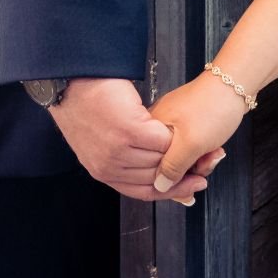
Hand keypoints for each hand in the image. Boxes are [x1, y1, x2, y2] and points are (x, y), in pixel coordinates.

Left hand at [49, 78, 209, 203]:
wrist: (73, 84)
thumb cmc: (86, 108)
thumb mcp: (100, 142)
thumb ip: (123, 160)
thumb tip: (148, 175)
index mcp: (102, 172)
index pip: (142, 192)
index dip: (169, 193)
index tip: (189, 189)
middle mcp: (109, 166)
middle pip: (155, 180)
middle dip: (183, 178)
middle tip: (203, 168)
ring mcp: (118, 149)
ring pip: (160, 160)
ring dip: (181, 155)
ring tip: (197, 148)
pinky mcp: (129, 130)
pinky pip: (161, 140)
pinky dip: (173, 136)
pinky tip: (179, 130)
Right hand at [148, 72, 250, 195]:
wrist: (237, 84)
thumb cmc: (214, 106)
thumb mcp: (190, 144)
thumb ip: (172, 167)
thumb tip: (160, 186)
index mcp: (151, 131)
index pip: (152, 169)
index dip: (173, 180)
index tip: (189, 179)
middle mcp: (160, 129)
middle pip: (168, 166)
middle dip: (191, 170)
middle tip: (205, 160)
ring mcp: (175, 127)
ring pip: (184, 160)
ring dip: (203, 161)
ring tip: (214, 152)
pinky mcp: (189, 126)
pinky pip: (194, 150)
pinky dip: (207, 152)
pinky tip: (216, 148)